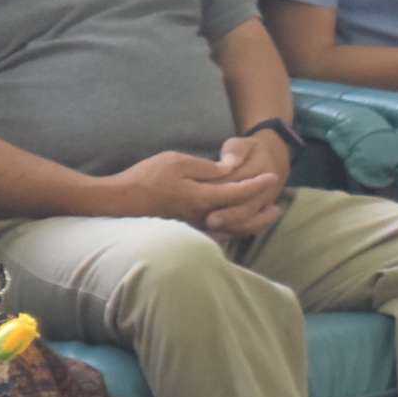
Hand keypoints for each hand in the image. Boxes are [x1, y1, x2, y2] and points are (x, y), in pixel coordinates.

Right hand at [103, 150, 283, 240]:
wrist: (119, 200)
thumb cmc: (146, 178)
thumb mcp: (176, 161)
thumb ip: (206, 167)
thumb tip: (230, 170)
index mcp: (201, 197)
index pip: (238, 192)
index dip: (257, 184)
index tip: (273, 177)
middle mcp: (201, 216)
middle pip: (240, 218)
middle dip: (260, 212)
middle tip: (278, 208)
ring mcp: (193, 226)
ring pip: (230, 230)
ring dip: (249, 224)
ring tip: (263, 219)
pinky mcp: (185, 229)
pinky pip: (215, 234)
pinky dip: (231, 231)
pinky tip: (234, 227)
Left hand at [206, 137, 288, 238]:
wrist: (273, 159)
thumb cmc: (248, 151)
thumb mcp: (241, 144)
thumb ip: (235, 152)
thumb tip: (229, 164)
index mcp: (260, 170)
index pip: (239, 182)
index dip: (221, 189)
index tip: (203, 193)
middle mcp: (265, 191)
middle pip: (247, 207)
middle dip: (229, 215)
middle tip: (209, 221)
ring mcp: (264, 205)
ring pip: (250, 222)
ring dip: (231, 228)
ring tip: (211, 231)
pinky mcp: (259, 214)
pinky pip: (250, 228)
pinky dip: (235, 233)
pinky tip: (215, 237)